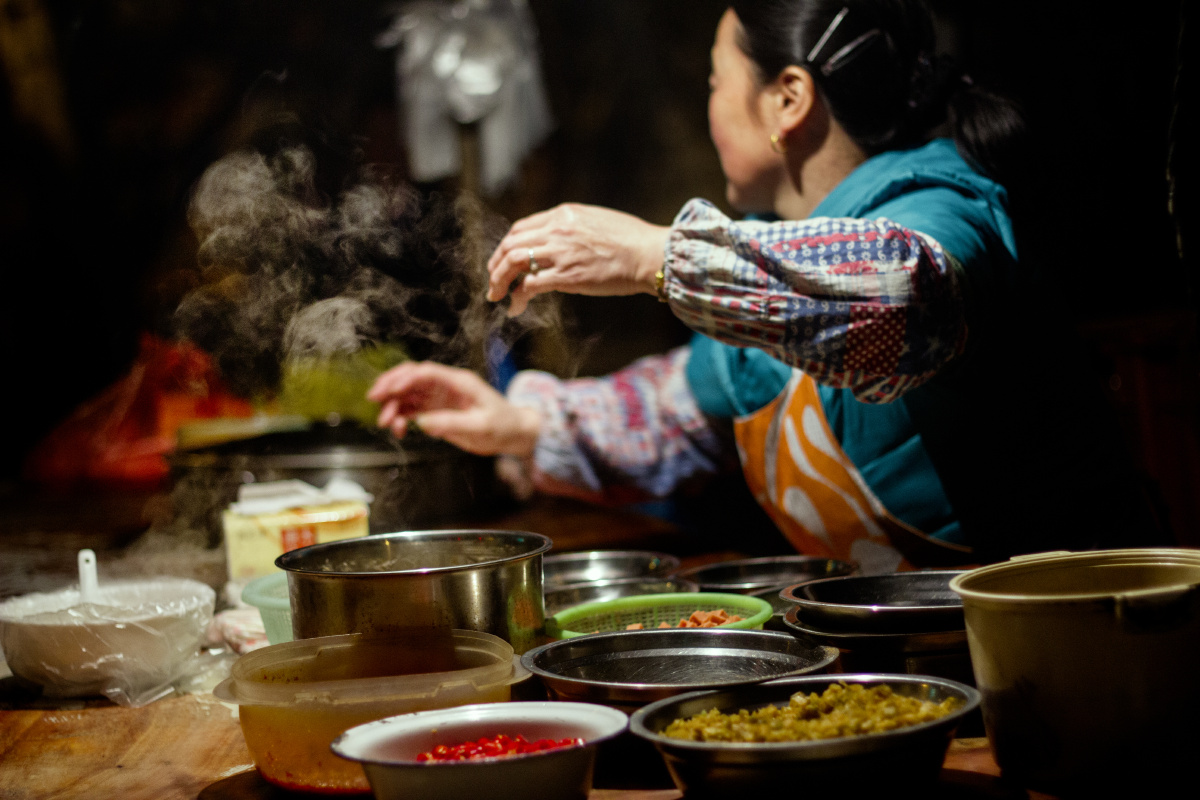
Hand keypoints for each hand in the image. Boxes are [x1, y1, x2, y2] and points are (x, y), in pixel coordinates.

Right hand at [367, 361, 540, 457]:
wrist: (514, 434)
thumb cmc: (503, 426)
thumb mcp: (481, 426)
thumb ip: (452, 423)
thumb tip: (423, 423)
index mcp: (459, 382)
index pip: (426, 372)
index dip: (404, 378)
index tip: (388, 391)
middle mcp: (446, 386)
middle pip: (412, 378)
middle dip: (391, 386)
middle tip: (374, 400)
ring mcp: (440, 398)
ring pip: (408, 395)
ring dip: (393, 406)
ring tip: (387, 424)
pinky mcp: (437, 412)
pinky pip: (412, 411)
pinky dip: (401, 417)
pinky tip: (398, 430)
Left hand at [486, 203, 669, 315]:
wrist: (649, 254)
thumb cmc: (632, 241)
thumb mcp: (596, 222)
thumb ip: (573, 229)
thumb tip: (559, 244)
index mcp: (563, 214)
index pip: (521, 228)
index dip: (507, 246)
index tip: (503, 261)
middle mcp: (557, 229)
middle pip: (511, 244)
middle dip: (496, 265)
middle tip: (493, 282)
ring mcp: (560, 252)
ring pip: (513, 263)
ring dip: (499, 281)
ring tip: (497, 296)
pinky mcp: (566, 275)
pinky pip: (530, 285)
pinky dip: (518, 297)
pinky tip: (517, 307)